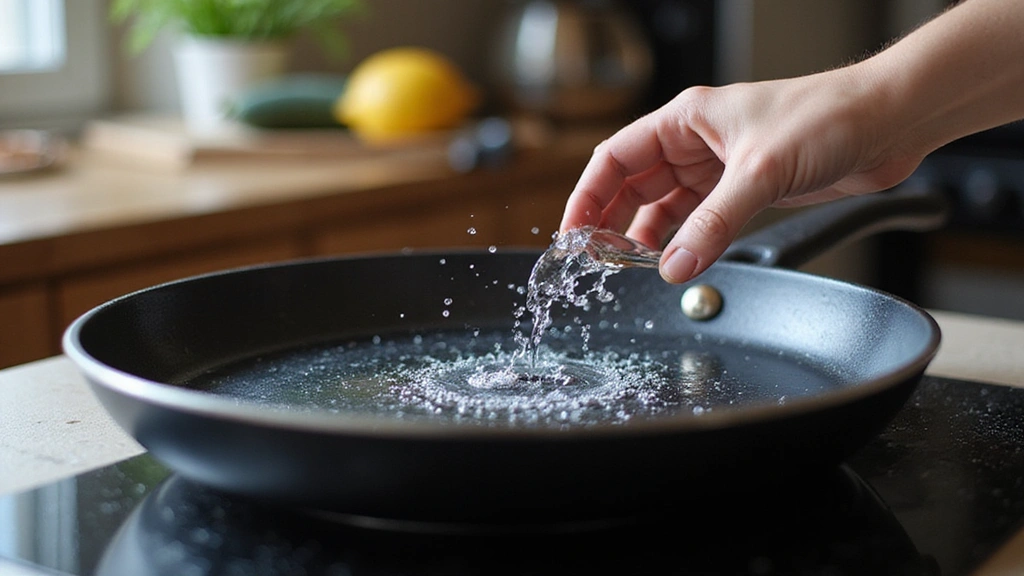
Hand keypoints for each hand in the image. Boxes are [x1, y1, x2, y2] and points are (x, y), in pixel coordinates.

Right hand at [560, 68, 923, 282]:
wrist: (888, 122)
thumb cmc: (827, 116)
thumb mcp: (759, 172)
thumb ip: (713, 225)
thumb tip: (675, 267)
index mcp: (687, 119)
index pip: (617, 158)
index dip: (588, 195)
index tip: (573, 232)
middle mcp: (697, 143)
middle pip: (635, 185)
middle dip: (613, 222)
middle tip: (596, 261)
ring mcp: (721, 169)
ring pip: (666, 207)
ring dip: (649, 238)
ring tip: (632, 268)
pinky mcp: (747, 191)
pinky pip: (701, 222)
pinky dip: (686, 243)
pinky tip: (676, 263)